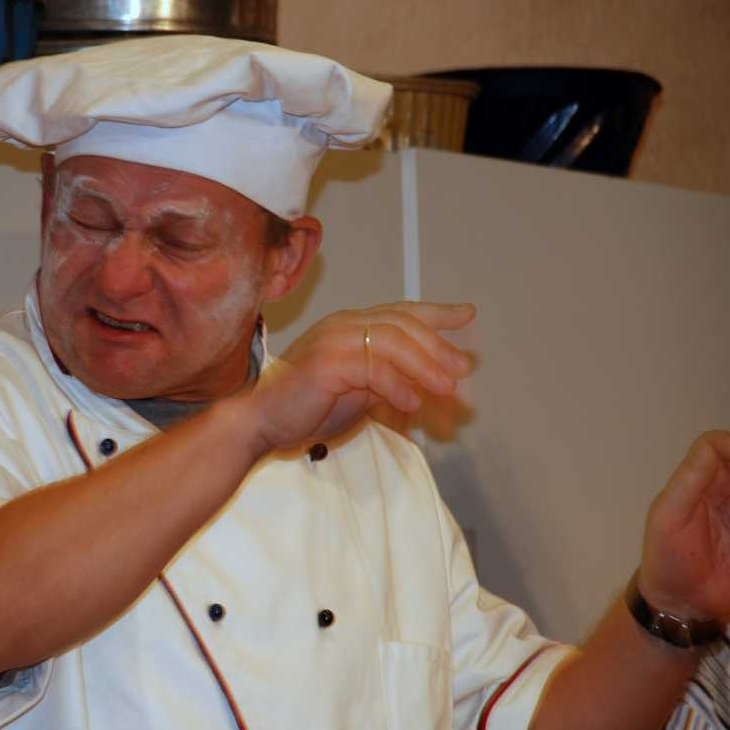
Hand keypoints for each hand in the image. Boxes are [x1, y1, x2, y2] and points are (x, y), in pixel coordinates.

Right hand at [245, 301, 475, 450]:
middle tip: (461, 369)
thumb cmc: (308, 405)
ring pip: (392, 341)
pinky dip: (397, 384)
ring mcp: (334, 339)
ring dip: (425, 365)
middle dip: (438, 346)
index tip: (467, 314)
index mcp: (351, 325)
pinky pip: (372, 368)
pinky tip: (411, 402)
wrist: (262, 418)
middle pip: (403, 324)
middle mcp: (344, 324)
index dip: (436, 311)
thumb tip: (428, 382)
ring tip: (445, 389)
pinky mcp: (327, 362)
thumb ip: (388, 378)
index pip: (401, 311)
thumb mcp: (359, 390)